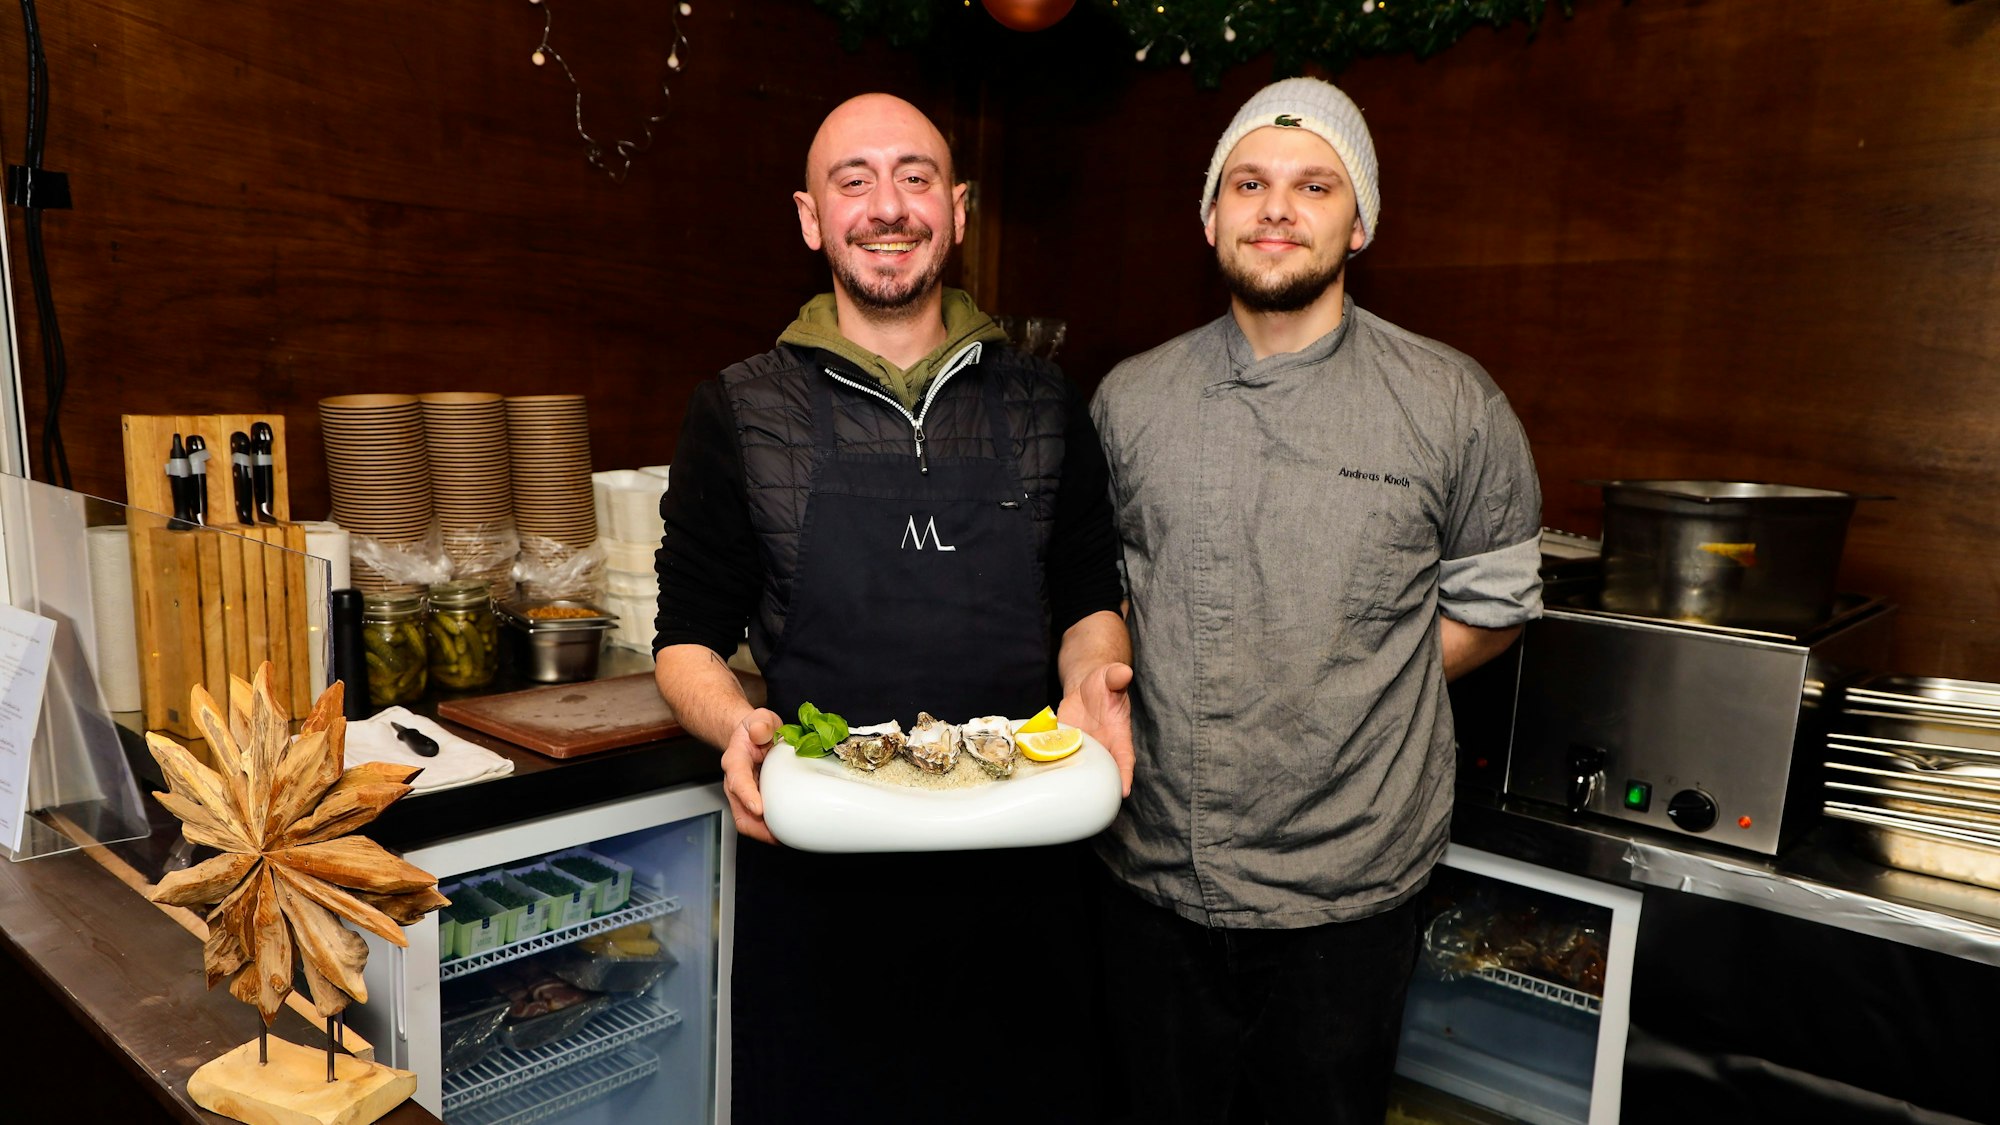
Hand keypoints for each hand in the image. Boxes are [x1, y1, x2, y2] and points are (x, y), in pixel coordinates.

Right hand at [719, 707, 782, 844]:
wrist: (750, 736)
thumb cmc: (755, 728)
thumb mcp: (759, 718)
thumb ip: (760, 722)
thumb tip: (761, 733)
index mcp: (735, 762)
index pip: (738, 780)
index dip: (747, 796)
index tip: (759, 808)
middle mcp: (736, 783)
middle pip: (740, 813)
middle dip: (758, 828)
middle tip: (780, 836)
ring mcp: (744, 796)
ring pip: (749, 823)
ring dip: (766, 834)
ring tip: (788, 838)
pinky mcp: (754, 802)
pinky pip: (760, 822)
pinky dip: (772, 830)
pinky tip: (790, 831)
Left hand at [1058, 661, 1133, 796]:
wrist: (1086, 686)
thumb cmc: (1104, 683)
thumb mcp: (1111, 677)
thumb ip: (1117, 677)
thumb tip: (1124, 671)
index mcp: (1119, 735)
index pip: (1125, 758)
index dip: (1125, 774)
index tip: (1124, 791)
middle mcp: (1102, 746)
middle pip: (1102, 771)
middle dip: (1098, 786)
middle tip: (1090, 800)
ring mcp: (1082, 748)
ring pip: (1078, 768)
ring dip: (1071, 779)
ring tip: (1062, 793)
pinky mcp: (1064, 746)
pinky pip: (1059, 758)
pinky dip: (1051, 765)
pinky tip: (1040, 773)